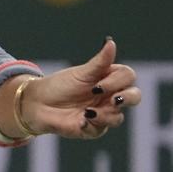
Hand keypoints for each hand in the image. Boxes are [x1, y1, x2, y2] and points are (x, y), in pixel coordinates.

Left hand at [19, 38, 140, 138]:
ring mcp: (103, 113)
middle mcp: (110, 97)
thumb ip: (99, 62)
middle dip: (127, 98)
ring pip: (118, 117)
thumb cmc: (60, 85)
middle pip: (134, 97)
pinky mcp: (93, 128)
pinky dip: (91, 124)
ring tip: (87, 111)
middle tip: (112, 100)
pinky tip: (80, 120)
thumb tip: (111, 42)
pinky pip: (101, 129)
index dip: (119, 81)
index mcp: (108, 79)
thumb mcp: (80, 73)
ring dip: (105, 115)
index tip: (98, 85)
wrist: (38, 103)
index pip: (128, 77)